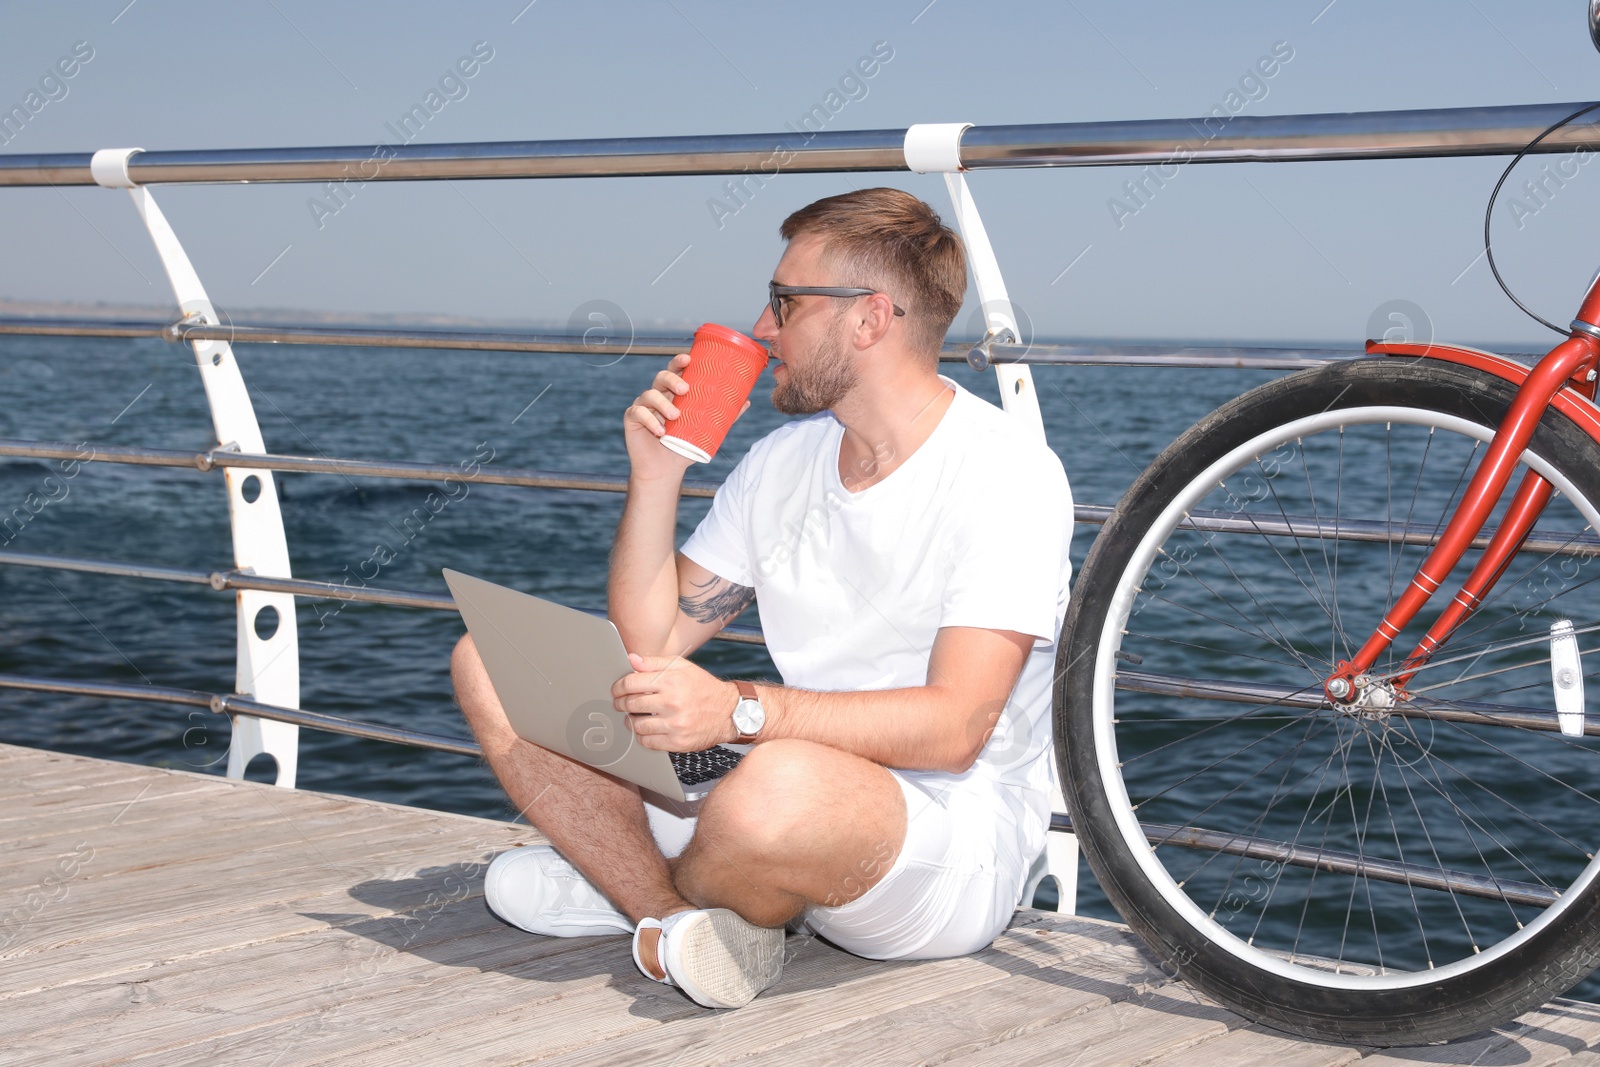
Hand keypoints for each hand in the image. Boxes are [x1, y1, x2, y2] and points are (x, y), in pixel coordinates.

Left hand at [612, 651, 736, 750]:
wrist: (729, 712)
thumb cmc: (704, 687)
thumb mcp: (683, 667)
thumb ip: (655, 662)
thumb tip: (631, 659)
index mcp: (671, 681)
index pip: (631, 683)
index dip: (618, 687)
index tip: (617, 690)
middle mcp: (672, 702)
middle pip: (630, 704)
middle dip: (621, 704)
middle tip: (621, 704)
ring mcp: (674, 724)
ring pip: (636, 725)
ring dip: (630, 721)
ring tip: (634, 717)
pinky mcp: (677, 742)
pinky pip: (648, 742)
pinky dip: (642, 736)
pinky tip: (646, 729)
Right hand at [622, 352, 750, 480]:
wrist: (666, 469)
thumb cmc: (685, 446)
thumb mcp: (707, 431)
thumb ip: (725, 416)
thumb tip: (747, 401)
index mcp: (674, 393)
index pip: (675, 371)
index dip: (679, 362)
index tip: (688, 359)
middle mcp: (658, 395)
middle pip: (661, 377)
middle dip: (672, 379)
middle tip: (685, 389)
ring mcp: (643, 406)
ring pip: (649, 394)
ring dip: (663, 403)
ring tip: (676, 416)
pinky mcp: (632, 419)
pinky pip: (638, 413)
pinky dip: (650, 420)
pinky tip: (660, 430)